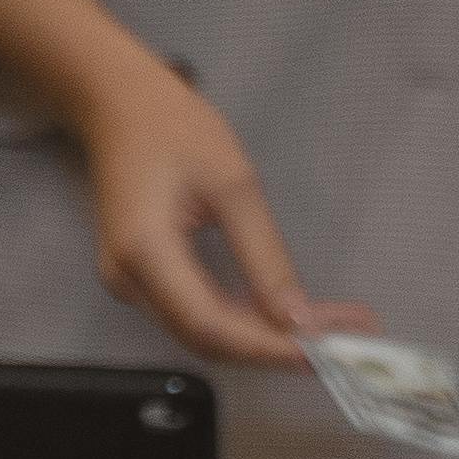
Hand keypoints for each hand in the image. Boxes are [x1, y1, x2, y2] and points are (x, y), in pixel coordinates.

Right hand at [64, 39, 355, 370]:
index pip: (211, 325)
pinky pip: (194, 315)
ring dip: (261, 336)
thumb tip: (295, 317)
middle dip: (273, 345)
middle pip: (207, 339)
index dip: (267, 347)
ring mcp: (130, 285)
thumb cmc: (174, 129)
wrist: (118, 106)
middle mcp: (129, 283)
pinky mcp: (141, 280)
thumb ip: (263, 255)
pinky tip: (279, 312)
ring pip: (202, 333)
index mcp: (146, 254)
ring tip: (322, 326)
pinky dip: (240, 320)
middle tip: (341, 336)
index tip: (323, 351)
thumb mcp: (232, 183)